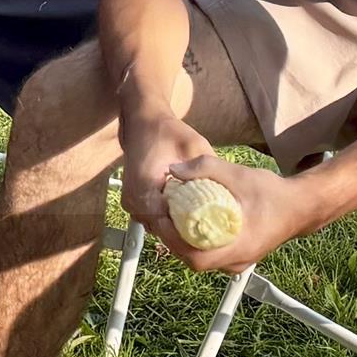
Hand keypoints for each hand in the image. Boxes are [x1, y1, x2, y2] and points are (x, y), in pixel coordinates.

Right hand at [118, 107, 213, 240]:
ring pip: (156, 227)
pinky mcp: (133, 202)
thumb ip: (206, 166)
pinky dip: (168, 220)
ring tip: (201, 226)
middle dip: (184, 232)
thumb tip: (226, 189)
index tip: (210, 231)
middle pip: (161, 228)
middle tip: (211, 233)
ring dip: (176, 228)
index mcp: (145, 184)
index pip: (165, 221)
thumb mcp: (192, 144)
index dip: (188, 230)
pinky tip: (187, 217)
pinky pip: (152, 220)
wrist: (143, 123)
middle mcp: (133, 198)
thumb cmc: (167, 132)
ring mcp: (130, 202)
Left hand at [161, 155, 321, 275]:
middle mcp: (236, 261)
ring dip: (183, 240)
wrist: (301, 206)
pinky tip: (189, 222)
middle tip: (162, 215)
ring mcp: (238, 261)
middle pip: (193, 259)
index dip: (173, 241)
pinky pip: (210, 254)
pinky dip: (196, 240)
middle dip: (173, 239)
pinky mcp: (238, 255)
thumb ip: (206, 168)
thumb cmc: (273, 193)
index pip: (195, 258)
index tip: (162, 220)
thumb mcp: (238, 174)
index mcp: (237, 248)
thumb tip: (173, 170)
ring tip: (171, 217)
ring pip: (201, 258)